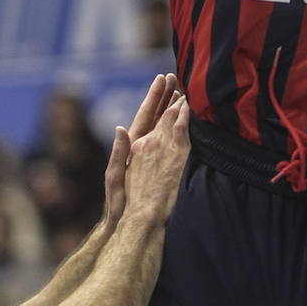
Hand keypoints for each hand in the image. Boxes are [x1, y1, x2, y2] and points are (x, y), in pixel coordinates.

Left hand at [102, 73, 179, 229]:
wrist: (130, 226)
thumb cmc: (119, 205)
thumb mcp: (114, 178)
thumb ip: (118, 154)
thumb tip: (120, 128)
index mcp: (133, 146)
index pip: (146, 115)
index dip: (155, 97)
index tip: (163, 79)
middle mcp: (145, 147)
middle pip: (158, 117)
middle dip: (167, 98)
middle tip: (177, 79)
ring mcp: (155, 157)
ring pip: (167, 128)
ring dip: (175, 111)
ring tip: (185, 94)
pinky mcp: (166, 167)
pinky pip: (175, 144)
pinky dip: (182, 130)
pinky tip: (192, 122)